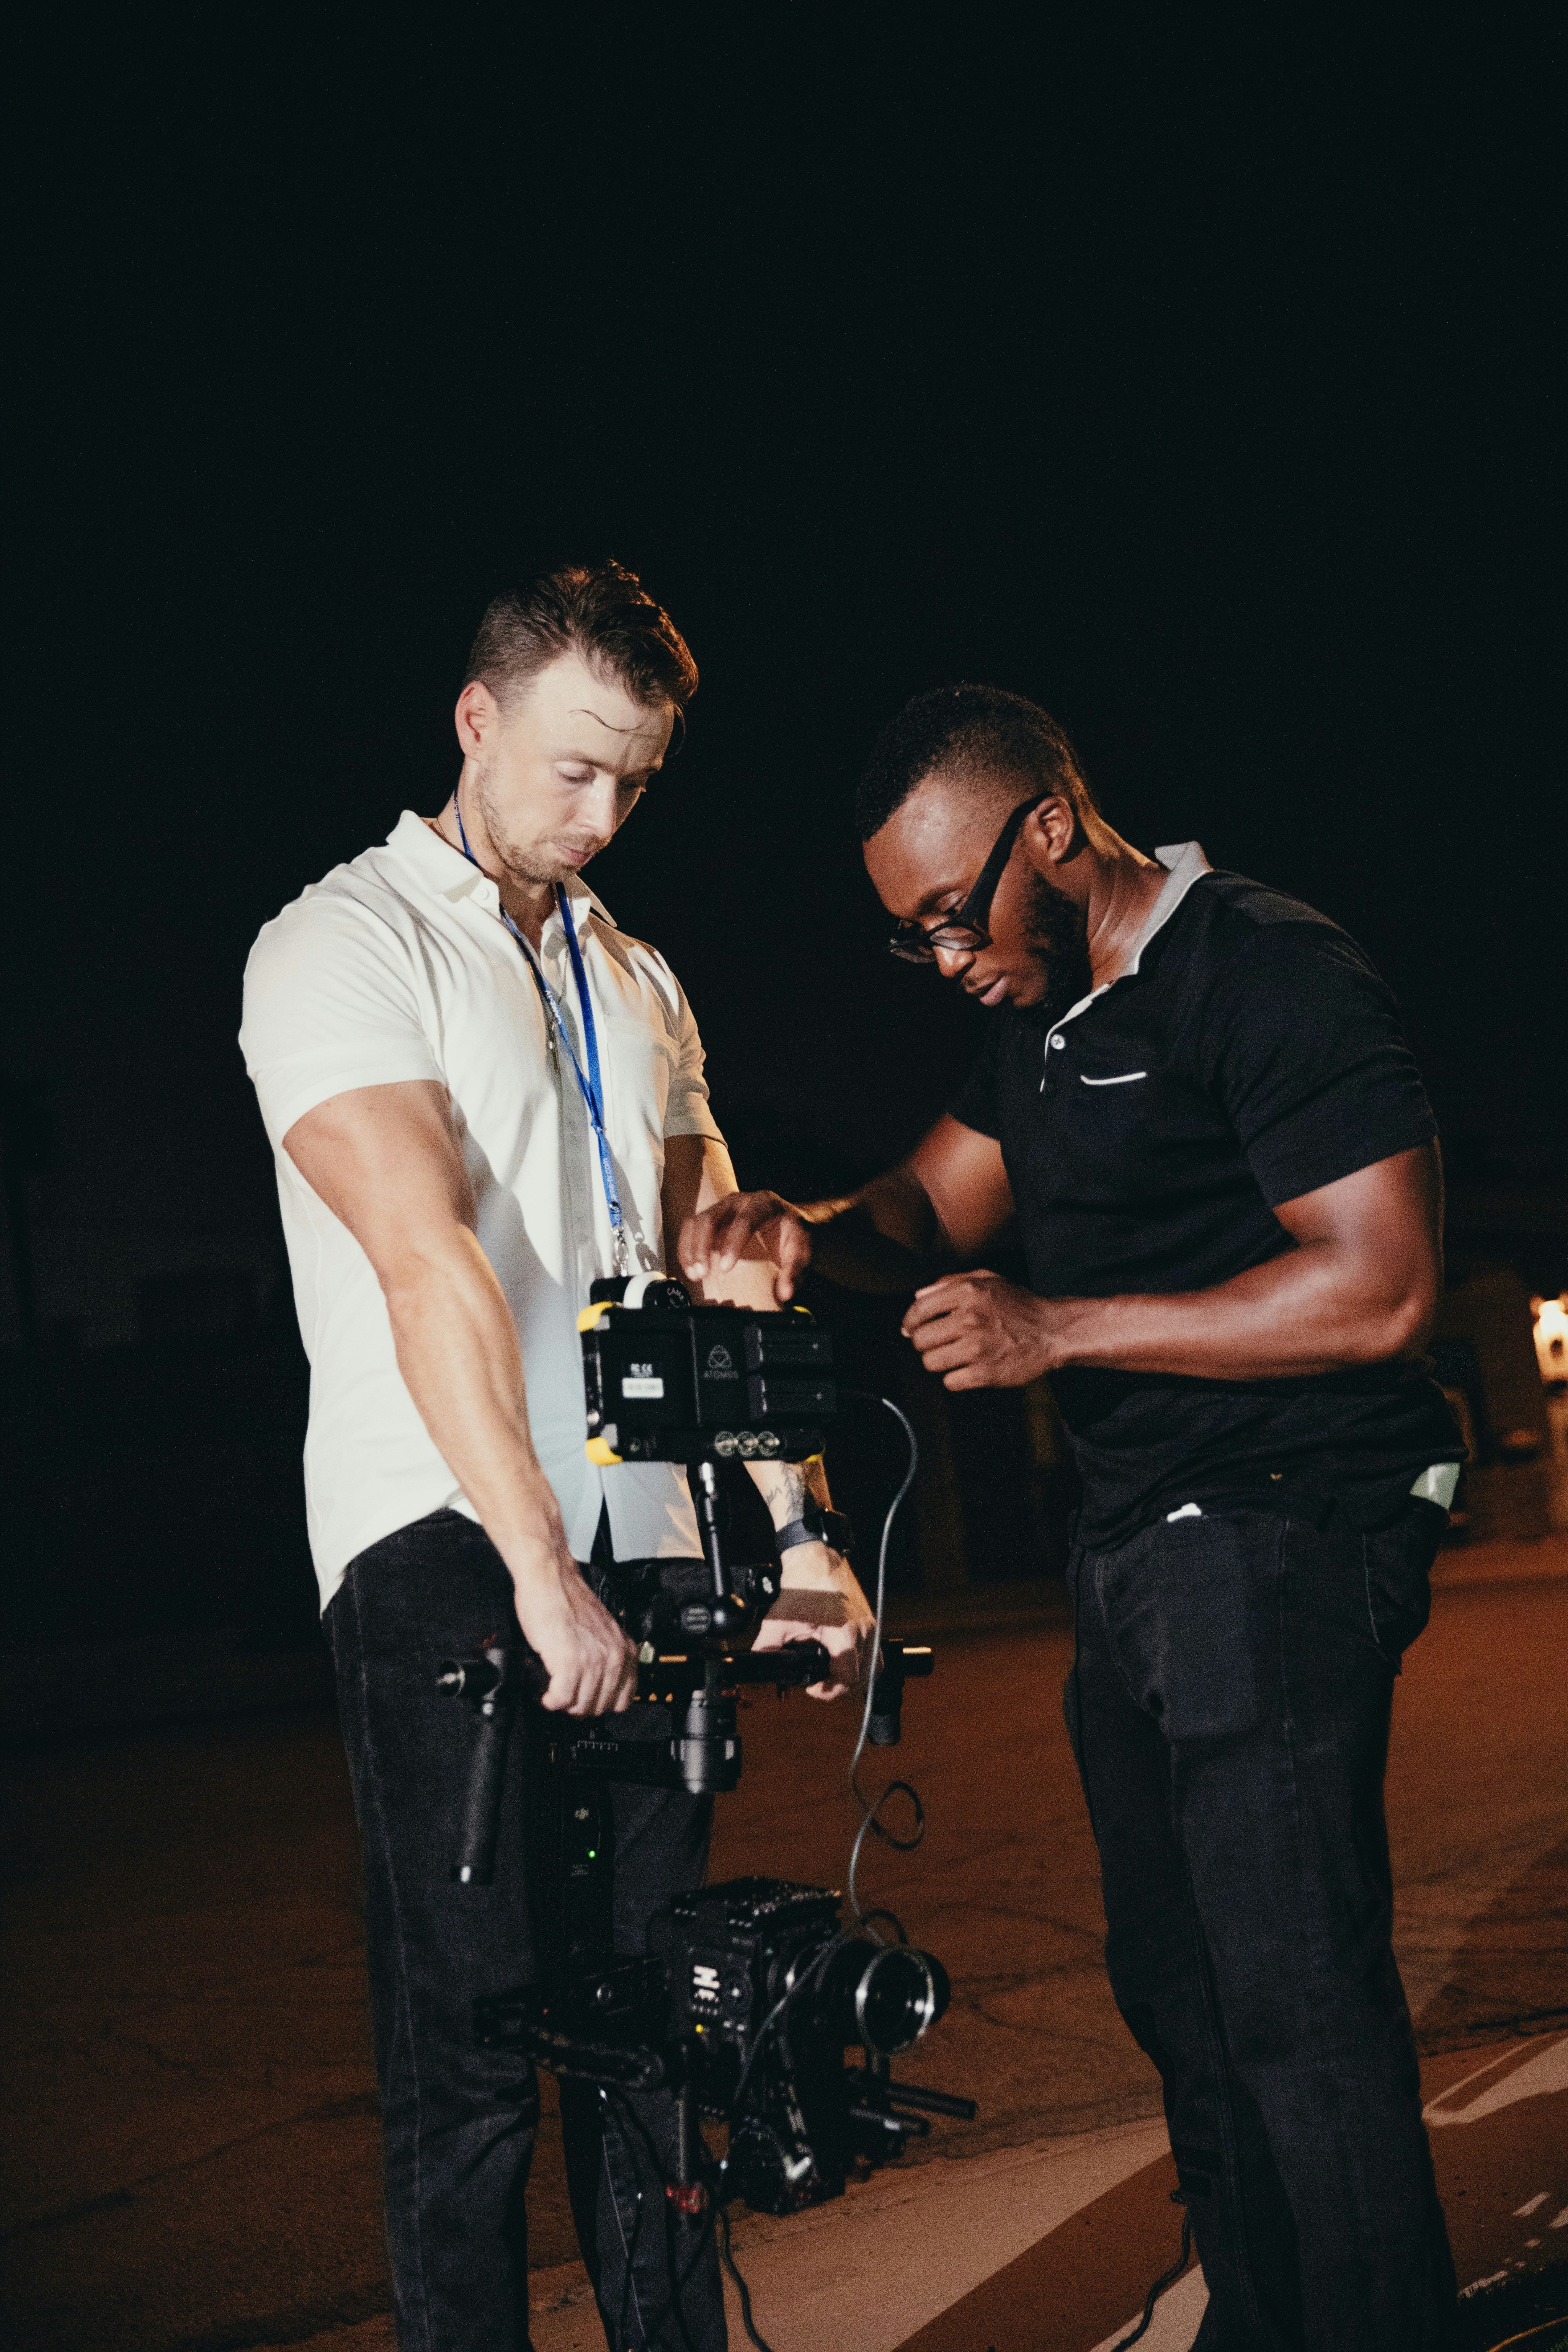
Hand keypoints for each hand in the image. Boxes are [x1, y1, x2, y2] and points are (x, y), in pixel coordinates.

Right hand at [507, 1535, 638, 1716]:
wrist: (550, 1579)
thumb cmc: (567, 1601)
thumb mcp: (600, 1632)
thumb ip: (605, 1657)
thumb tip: (597, 1686)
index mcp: (625, 1650)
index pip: (623, 1700)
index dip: (600, 1703)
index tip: (586, 1699)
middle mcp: (613, 1657)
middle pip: (599, 1707)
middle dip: (579, 1706)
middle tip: (565, 1695)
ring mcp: (592, 1661)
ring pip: (580, 1707)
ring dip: (563, 1704)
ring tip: (554, 1692)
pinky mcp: (569, 1662)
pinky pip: (562, 1700)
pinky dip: (551, 1701)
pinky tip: (546, 1693)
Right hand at [679, 1189, 813, 1300]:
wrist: (790, 1223)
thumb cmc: (793, 1236)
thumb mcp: (801, 1252)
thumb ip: (794, 1271)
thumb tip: (785, 1292)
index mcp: (764, 1204)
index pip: (745, 1219)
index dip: (733, 1242)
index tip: (726, 1267)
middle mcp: (739, 1201)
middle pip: (711, 1217)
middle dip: (701, 1245)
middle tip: (702, 1273)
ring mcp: (722, 1209)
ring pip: (696, 1221)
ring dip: (690, 1248)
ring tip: (694, 1274)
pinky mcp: (712, 1220)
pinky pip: (692, 1229)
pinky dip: (687, 1248)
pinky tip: (690, 1268)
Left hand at [750, 1544, 875, 1700]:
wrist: (817, 1559)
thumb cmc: (804, 1584)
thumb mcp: (780, 1620)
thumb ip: (767, 1647)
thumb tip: (760, 1665)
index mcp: (843, 1634)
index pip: (848, 1679)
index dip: (829, 1691)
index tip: (813, 1687)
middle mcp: (863, 1632)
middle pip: (864, 1678)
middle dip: (841, 1687)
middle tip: (821, 1684)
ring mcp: (870, 1626)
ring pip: (874, 1667)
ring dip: (855, 1677)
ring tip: (834, 1676)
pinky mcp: (870, 1621)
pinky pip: (874, 1651)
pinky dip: (862, 1662)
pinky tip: (845, 1661)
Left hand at [902, 1269, 1054, 1389]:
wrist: (1052, 1332)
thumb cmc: (1019, 1306)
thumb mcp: (988, 1280)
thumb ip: (950, 1282)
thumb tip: (918, 1296)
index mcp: (967, 1292)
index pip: (918, 1311)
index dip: (909, 1322)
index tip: (910, 1329)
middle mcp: (969, 1318)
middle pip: (920, 1340)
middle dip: (926, 1343)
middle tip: (940, 1342)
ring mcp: (976, 1348)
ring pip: (931, 1363)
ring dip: (940, 1361)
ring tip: (956, 1355)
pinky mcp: (984, 1373)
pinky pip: (950, 1382)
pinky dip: (957, 1378)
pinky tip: (970, 1368)